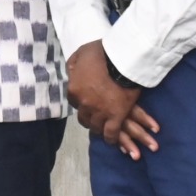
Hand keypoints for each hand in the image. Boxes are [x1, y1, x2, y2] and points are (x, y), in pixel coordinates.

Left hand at [67, 42, 158, 158]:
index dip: (82, 103)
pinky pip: (111, 133)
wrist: (123, 61)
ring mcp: (100, 112)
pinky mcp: (116, 117)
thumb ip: (74, 66)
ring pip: (96, 127)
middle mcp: (84, 104)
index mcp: (73, 90)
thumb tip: (72, 73)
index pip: (74, 102)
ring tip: (103, 129)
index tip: (87, 102)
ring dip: (98, 128)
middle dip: (88, 118)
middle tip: (95, 117)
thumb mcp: (80, 54)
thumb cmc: (102, 54)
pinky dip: (110, 138)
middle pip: (83, 117)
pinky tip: (112, 140)